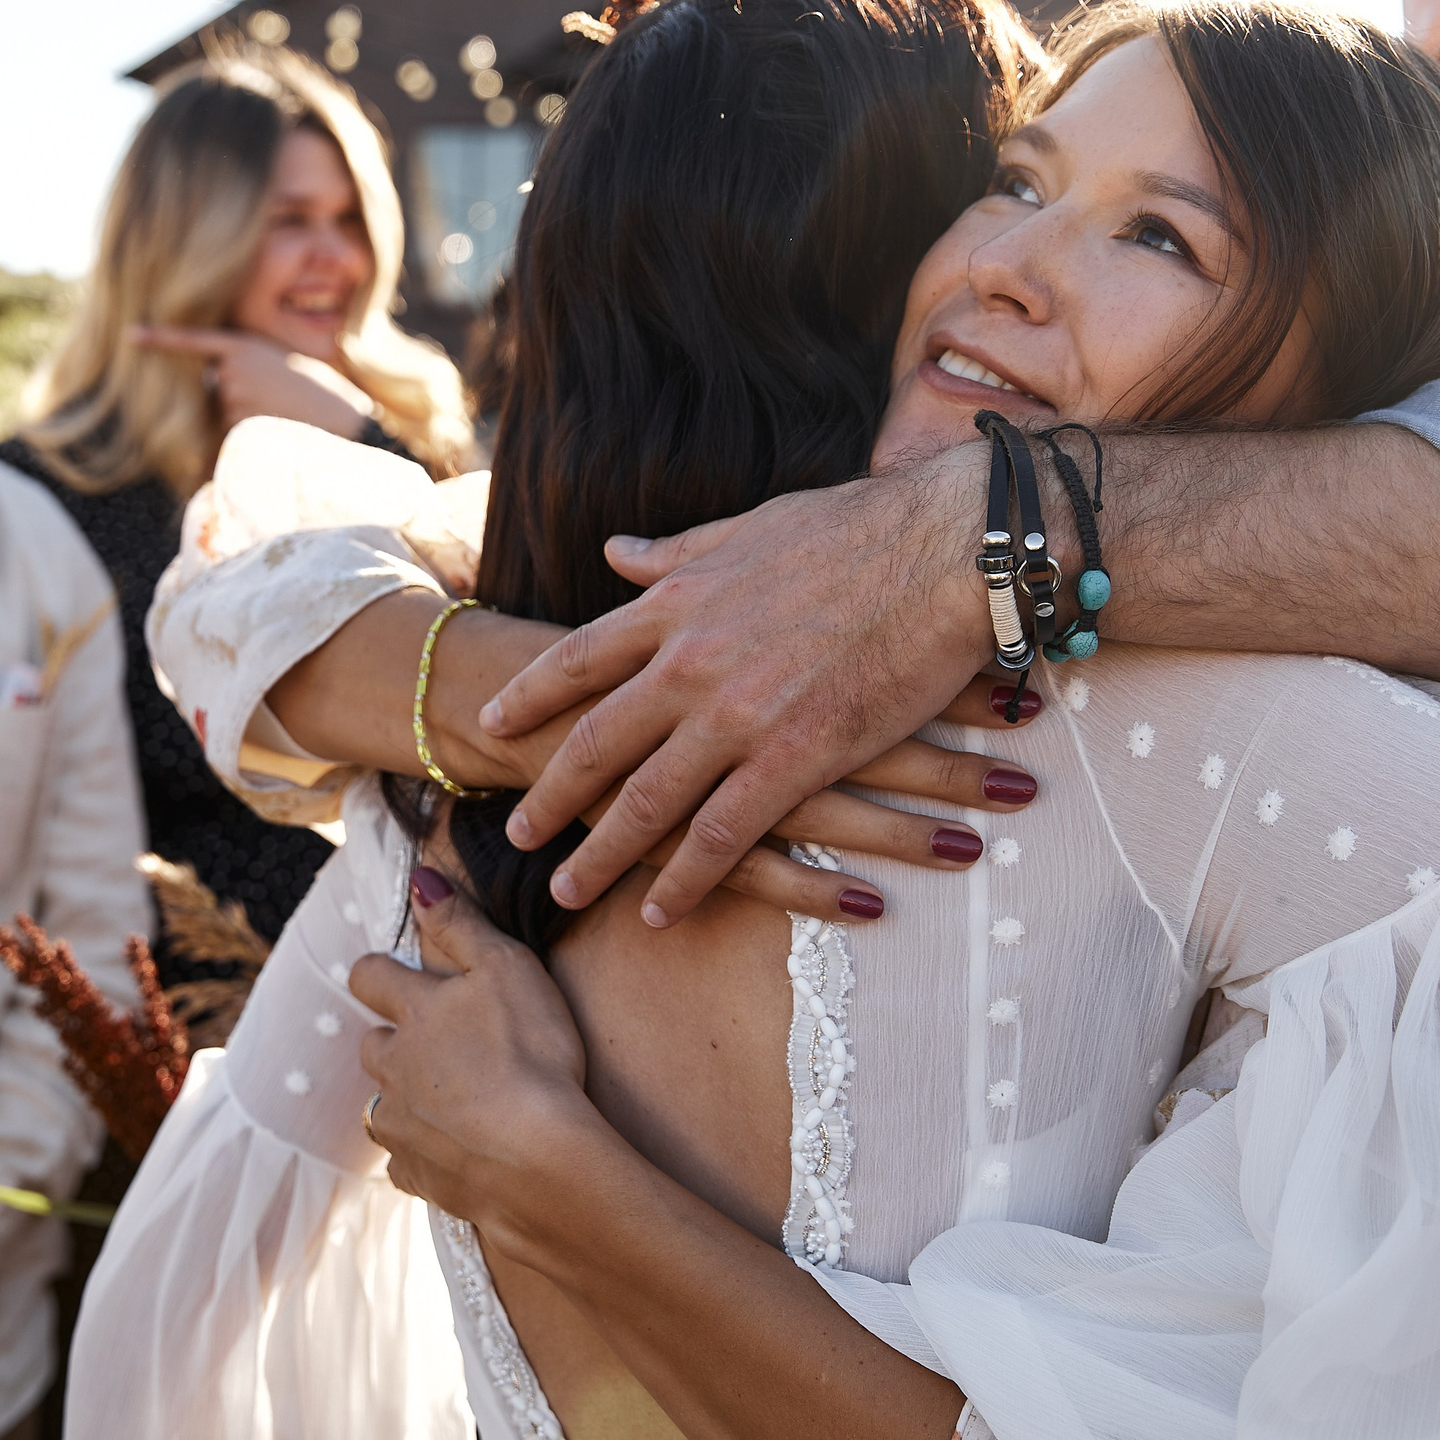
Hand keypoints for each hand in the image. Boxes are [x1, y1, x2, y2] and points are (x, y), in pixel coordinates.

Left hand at [134, 325, 375, 439]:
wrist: (343, 417)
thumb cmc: (318, 391)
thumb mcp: (280, 365)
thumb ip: (245, 369)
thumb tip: (221, 387)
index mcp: (243, 346)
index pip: (193, 342)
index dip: (160, 340)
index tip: (131, 335)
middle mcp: (230, 369)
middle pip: (213, 390)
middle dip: (232, 400)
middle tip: (274, 403)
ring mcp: (232, 396)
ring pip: (223, 415)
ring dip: (243, 422)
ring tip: (281, 417)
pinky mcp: (237, 422)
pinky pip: (230, 437)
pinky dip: (246, 440)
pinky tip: (276, 433)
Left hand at [350, 868, 600, 1230]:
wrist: (540, 1161)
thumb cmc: (532, 1054)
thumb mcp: (506, 968)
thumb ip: (460, 923)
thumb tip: (419, 879)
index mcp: (413, 1013)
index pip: (368, 977)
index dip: (380, 971)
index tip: (400, 974)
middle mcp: (393, 1068)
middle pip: (373, 1046)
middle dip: (397, 1041)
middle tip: (441, 1045)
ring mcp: (400, 1126)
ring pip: (384, 1105)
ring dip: (408, 1099)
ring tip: (453, 1102)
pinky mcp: (417, 1177)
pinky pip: (406, 1161)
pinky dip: (424, 1153)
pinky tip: (458, 1153)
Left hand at [387, 591, 1041, 926]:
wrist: (950, 548)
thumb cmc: (862, 528)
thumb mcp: (749, 528)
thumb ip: (677, 552)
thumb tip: (617, 552)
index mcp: (678, 604)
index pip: (579, 658)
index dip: (528, 697)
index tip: (489, 725)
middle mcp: (689, 662)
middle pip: (595, 742)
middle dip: (549, 795)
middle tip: (514, 834)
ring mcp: (736, 714)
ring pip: (644, 801)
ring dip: (599, 853)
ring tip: (564, 890)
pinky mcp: (794, 759)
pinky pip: (720, 836)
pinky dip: (684, 880)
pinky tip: (658, 911)